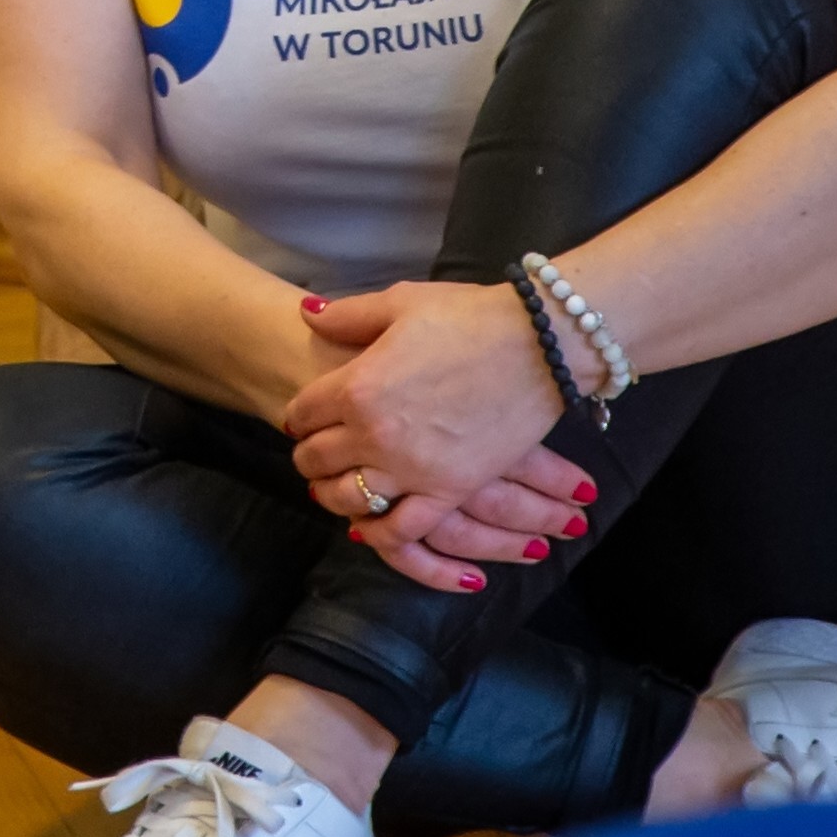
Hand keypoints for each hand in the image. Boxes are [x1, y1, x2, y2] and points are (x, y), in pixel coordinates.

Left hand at [280, 282, 594, 596]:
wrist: (537, 345)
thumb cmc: (468, 318)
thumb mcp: (401, 303)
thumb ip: (347, 315)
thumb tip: (307, 313)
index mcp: (356, 385)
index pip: (303, 413)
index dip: (299, 416)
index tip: (303, 418)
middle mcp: (374, 434)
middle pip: (316, 459)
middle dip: (308, 456)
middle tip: (312, 453)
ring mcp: (411, 468)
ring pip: (348, 499)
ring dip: (332, 496)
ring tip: (332, 488)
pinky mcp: (449, 491)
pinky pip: (401, 529)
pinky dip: (379, 533)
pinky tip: (370, 526)